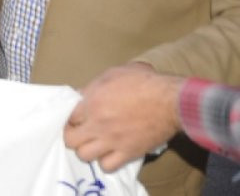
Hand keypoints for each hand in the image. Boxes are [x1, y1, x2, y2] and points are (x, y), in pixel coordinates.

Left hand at [64, 63, 183, 171]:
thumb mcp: (112, 74)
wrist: (170, 100)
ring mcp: (112, 141)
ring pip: (84, 155)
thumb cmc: (143, 82)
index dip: (72, 117)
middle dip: (73, 135)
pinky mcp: (128, 153)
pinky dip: (106, 161)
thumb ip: (93, 87)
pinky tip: (110, 153)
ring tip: (94, 143)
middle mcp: (98, 124)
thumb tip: (81, 95)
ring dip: (87, 149)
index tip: (78, 117)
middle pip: (70, 140)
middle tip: (81, 131)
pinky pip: (108, 166)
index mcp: (92, 102)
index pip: (69, 117)